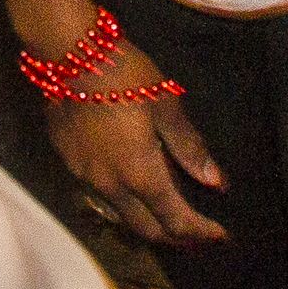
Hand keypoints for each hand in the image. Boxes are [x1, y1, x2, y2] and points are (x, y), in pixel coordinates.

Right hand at [39, 42, 223, 244]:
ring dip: (145, 219)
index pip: (175, 221)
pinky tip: (128, 180)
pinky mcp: (67, 160)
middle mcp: (110, 186)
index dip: (200, 232)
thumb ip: (189, 147)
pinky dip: (121, 197)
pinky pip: (98, 191)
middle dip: (174, 236)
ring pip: (119, 213)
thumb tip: (216, 182)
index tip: (220, 235)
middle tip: (195, 234)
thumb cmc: (126, 75)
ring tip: (164, 211)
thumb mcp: (165, 105)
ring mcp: (83, 175)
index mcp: (140, 175)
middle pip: (145, 228)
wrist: (68, 52)